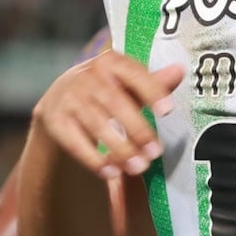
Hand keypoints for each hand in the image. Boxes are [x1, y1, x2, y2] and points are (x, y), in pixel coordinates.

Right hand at [32, 51, 183, 180]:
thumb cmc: (106, 88)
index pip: (134, 74)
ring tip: (140, 167)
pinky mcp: (56, 120)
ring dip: (120, 149)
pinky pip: (76, 143)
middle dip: (138, 130)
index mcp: (111, 62)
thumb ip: (154, 81)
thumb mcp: (127, 81)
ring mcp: (69, 98)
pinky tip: (112, 172)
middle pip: (115, 104)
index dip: (152, 91)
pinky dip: (94, 160)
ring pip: (97, 126)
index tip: (168, 111)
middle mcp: (87, 77)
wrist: (60, 95)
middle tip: (155, 152)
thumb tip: (179, 71)